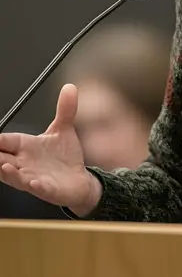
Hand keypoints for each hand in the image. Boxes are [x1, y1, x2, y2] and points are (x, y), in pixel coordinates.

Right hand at [0, 84, 101, 216]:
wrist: (80, 180)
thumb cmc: (65, 157)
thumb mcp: (64, 130)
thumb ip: (65, 109)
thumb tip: (70, 87)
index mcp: (24, 147)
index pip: (3, 141)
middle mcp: (24, 163)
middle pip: (1, 158)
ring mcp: (33, 177)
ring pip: (14, 176)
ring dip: (8, 172)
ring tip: (3, 165)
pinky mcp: (47, 189)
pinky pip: (38, 188)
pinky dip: (34, 185)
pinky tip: (34, 183)